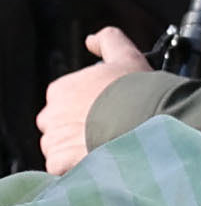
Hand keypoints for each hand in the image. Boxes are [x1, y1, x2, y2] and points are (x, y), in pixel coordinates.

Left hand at [38, 26, 150, 173]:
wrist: (143, 121)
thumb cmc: (136, 90)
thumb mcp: (126, 55)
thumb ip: (107, 41)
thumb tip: (92, 39)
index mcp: (61, 89)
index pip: (64, 100)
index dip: (85, 105)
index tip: (103, 108)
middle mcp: (51, 113)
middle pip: (58, 124)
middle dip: (77, 127)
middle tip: (104, 127)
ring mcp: (54, 139)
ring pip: (58, 146)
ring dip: (76, 147)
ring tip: (103, 143)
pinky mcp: (58, 161)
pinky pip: (60, 166)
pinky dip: (74, 165)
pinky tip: (96, 155)